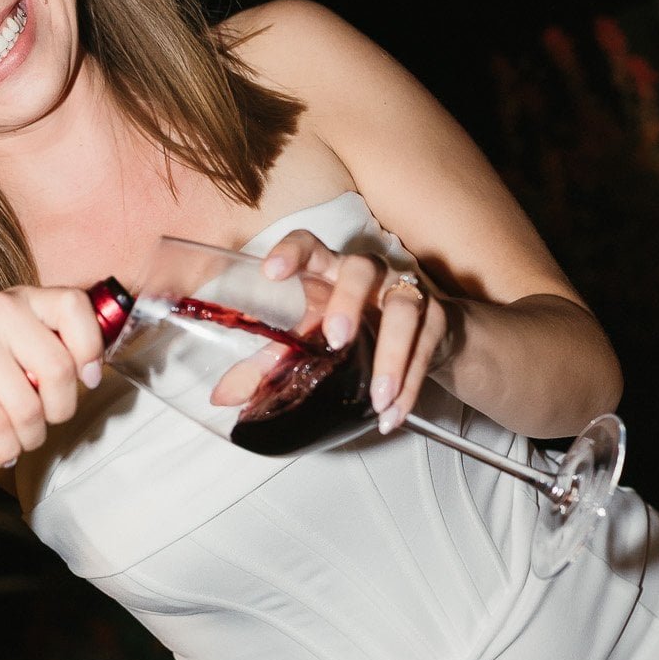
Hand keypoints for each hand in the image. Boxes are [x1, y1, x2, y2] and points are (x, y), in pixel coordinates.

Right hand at [0, 285, 105, 466]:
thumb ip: (41, 343)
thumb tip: (90, 373)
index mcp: (18, 298)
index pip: (75, 307)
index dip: (91, 348)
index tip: (86, 378)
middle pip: (58, 369)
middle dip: (59, 410)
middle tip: (45, 423)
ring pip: (27, 405)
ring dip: (29, 437)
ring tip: (19, 442)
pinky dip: (3, 447)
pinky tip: (0, 451)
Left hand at [258, 229, 452, 431]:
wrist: (422, 336)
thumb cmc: (354, 331)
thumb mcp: (310, 342)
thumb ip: (268, 365)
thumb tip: (223, 396)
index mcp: (328, 271)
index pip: (309, 245)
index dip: (291, 252)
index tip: (271, 273)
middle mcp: (369, 274)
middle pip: (361, 269)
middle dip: (349, 302)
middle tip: (337, 340)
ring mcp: (405, 292)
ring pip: (404, 308)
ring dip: (391, 355)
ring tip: (376, 398)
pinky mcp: (435, 318)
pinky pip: (427, 346)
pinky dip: (410, 384)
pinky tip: (393, 414)